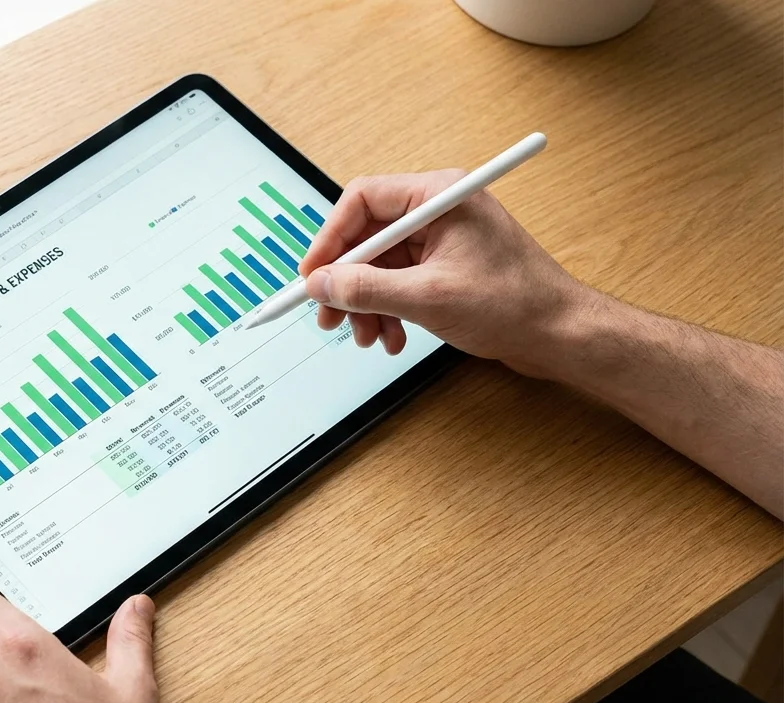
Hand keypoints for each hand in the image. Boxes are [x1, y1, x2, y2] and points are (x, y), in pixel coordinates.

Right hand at [297, 170, 594, 376]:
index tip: (312, 275)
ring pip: (379, 265)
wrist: (560, 334)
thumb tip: (322, 284)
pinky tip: (393, 337)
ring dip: (366, 303)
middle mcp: (438, 210)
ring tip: (367, 337)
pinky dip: (387, 310)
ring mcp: (441, 239)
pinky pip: (397, 282)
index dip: (331, 239)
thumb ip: (367, 288)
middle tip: (328, 315)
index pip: (362, 200)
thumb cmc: (515, 304)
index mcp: (440, 196)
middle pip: (367, 236)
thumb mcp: (428, 298)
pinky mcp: (444, 266)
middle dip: (346, 281)